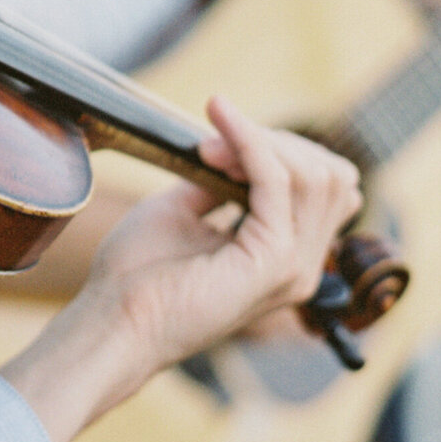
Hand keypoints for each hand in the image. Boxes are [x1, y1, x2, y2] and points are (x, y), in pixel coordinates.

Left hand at [0, 97, 360, 441]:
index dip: (277, 150)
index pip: (322, 185)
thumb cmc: (137, 275)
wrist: (113, 321)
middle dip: (272, 142)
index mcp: (286, 258)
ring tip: (206, 146)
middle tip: (209, 145)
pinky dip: (248, 142)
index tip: (213, 144)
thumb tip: (232, 145)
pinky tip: (219, 120)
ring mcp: (293, 267)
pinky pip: (278, 182)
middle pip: (327, 175)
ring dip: (259, 141)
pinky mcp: (272, 262)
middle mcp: (302, 266)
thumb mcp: (184, 211)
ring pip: (312, 174)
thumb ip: (218, 183)